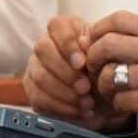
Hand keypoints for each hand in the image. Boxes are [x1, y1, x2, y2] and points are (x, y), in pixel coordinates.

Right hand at [20, 14, 127, 130]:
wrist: (105, 95)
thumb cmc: (104, 69)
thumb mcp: (105, 57)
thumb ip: (95, 49)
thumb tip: (85, 44)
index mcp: (65, 29)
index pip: (57, 26)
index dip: (68, 45)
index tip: (82, 63)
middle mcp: (46, 44)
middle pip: (43, 50)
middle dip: (66, 73)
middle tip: (85, 87)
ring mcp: (36, 66)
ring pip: (39, 76)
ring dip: (65, 93)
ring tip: (86, 102)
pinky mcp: (32, 89)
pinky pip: (39, 98)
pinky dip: (61, 107)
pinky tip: (78, 110)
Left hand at [85, 12, 137, 137]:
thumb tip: (99, 37)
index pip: (118, 19)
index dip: (97, 29)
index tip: (92, 42)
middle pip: (107, 44)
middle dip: (92, 57)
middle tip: (94, 68)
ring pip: (108, 75)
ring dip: (104, 86)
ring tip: (114, 90)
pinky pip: (120, 100)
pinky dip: (120, 104)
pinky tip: (132, 104)